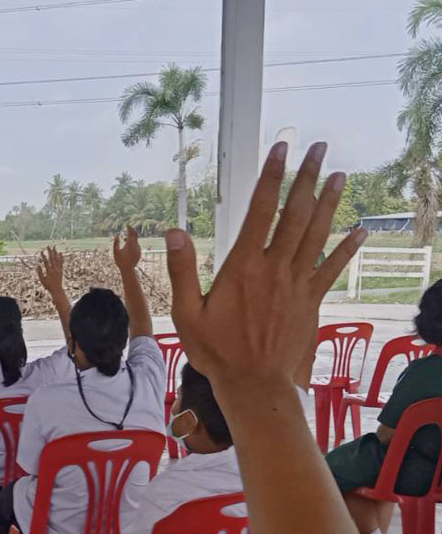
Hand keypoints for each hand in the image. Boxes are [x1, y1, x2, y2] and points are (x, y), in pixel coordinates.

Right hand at [37, 246, 64, 293]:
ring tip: (54, 247)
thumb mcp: (42, 280)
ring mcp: (59, 269)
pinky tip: (60, 253)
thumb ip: (39, 273)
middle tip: (48, 246)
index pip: (46, 262)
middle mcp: (55, 269)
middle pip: (52, 258)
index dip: (43, 256)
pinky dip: (61, 257)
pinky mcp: (61, 270)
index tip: (41, 251)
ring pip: (57, 259)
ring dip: (55, 253)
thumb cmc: (48, 286)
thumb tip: (37, 265)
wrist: (57, 289)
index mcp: (49, 271)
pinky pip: (61, 262)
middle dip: (50, 252)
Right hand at [113, 226, 141, 271]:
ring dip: (131, 238)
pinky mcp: (139, 253)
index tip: (127, 225)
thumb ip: (116, 243)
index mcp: (130, 244)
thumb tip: (117, 236)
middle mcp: (136, 245)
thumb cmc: (120, 261)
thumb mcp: (116, 252)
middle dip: (131, 231)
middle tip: (128, 228)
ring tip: (124, 239)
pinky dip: (133, 243)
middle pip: (135, 235)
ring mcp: (138, 249)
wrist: (128, 270)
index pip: (131, 233)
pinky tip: (128, 246)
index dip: (129, 228)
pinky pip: (136, 245)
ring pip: (135, 241)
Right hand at [166, 141, 365, 388]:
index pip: (260, 210)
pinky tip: (360, 230)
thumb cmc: (217, 352)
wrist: (254, 385)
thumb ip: (182, 271)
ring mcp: (297, 284)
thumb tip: (174, 232)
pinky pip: (332, 268)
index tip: (281, 149)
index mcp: (243, 266)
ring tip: (340, 175)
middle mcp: (275, 268)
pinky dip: (347, 247)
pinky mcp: (310, 301)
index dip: (271, 176)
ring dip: (330, 202)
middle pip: (296, 213)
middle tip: (319, 150)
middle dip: (308, 178)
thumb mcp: (187, 313)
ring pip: (317, 234)